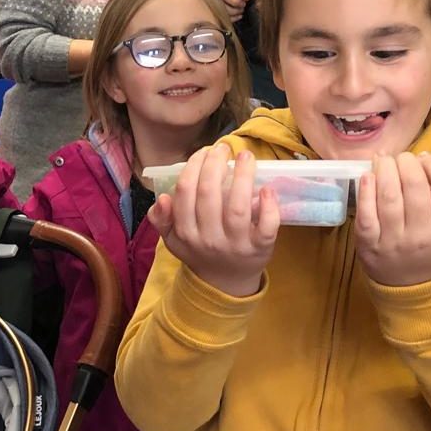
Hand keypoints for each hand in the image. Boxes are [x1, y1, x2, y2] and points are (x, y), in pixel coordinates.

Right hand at [149, 143, 278, 297]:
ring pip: (237, 207)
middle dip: (215, 164)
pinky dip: (269, 207)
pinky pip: (266, 227)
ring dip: (242, 176)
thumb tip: (162, 198)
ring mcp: (236, 244)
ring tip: (245, 156)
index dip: (194, 166)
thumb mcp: (173, 239)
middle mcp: (209, 239)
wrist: (225, 283)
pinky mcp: (260, 248)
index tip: (204, 152)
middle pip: (209, 194)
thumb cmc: (199, 251)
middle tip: (222, 148)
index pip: (185, 192)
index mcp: (185, 233)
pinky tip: (267, 189)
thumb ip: (161, 219)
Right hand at [218, 0, 251, 22]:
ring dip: (236, 11)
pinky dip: (234, 17)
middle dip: (237, 2)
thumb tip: (259, 4)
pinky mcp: (220, 10)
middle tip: (244, 4)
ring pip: (225, 8)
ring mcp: (220, 0)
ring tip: (242, 9)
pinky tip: (240, 15)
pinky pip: (225, 16)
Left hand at [355, 153, 430, 286]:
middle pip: (414, 188)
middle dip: (408, 164)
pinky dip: (365, 192)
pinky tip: (367, 176)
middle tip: (404, 157)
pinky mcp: (368, 246)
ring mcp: (393, 241)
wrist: (416, 297)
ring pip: (389, 197)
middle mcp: (421, 235)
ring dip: (385, 171)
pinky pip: (365, 214)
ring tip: (384, 159)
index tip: (426, 158)